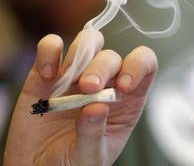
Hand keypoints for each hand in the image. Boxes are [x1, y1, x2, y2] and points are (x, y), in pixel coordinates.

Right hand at [4, 30, 157, 165]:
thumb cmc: (71, 163)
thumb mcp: (90, 157)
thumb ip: (94, 134)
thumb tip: (96, 106)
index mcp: (124, 101)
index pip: (145, 65)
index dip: (139, 65)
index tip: (124, 85)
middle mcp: (103, 83)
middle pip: (112, 56)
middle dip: (102, 67)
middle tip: (87, 88)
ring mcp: (75, 75)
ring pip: (88, 41)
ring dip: (80, 55)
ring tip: (67, 80)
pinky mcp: (47, 73)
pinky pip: (52, 45)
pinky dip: (50, 51)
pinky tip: (47, 74)